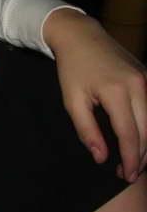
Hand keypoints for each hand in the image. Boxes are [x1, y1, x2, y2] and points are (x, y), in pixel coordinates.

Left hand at [44, 8, 146, 181]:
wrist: (81, 35)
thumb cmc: (72, 68)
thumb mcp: (72, 99)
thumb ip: (86, 130)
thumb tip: (101, 157)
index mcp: (117, 92)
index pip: (130, 135)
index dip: (130, 159)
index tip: (125, 176)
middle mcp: (139, 86)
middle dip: (141, 157)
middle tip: (128, 174)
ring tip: (134, 162)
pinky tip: (138, 141)